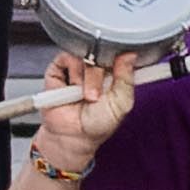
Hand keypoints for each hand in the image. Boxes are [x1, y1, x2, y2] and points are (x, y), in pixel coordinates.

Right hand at [30, 49, 137, 178]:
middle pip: (100, 53)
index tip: (118, 64)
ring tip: (83, 95)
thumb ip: (126, 79)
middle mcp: (97, 69)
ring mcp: (78, 69)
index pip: (119, 54)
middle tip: (95, 95)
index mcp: (114, 75)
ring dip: (84, 77)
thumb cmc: (98, 124)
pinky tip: (70, 86)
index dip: (118, 57)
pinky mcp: (59, 70)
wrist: (72, 136)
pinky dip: (68, 71)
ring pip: (83, 55)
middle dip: (98, 75)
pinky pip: (65, 57)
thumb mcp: (121, 103)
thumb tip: (130, 56)